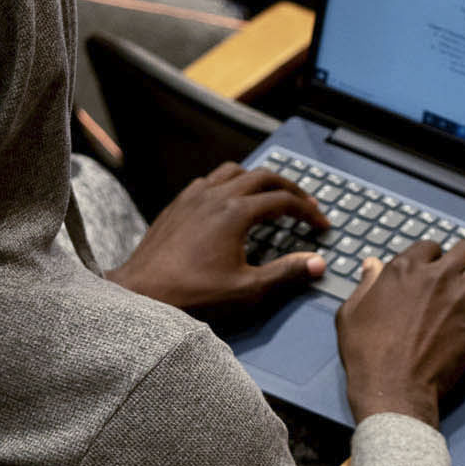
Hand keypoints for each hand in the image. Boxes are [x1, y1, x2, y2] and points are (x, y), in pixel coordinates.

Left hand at [106, 161, 329, 313]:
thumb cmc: (192, 294)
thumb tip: (318, 263)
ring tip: (271, 196)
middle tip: (305, 206)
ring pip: (234, 171)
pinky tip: (231, 203)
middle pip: (263, 177)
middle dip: (290, 189)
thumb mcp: (246, 289)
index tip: (322, 226)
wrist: (142, 293)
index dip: (308, 212)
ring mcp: (193, 195)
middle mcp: (216, 195)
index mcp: (236, 212)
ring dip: (258, 180)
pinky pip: (210, 180)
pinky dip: (230, 184)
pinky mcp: (178, 203)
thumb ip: (285, 273)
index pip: (283, 200)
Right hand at [334, 239, 464, 426]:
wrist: (391, 388)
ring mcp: (460, 299)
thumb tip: (372, 264)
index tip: (436, 268)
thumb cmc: (368, 355)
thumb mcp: (352, 313)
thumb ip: (366, 284)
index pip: (430, 246)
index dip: (434, 257)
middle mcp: (436, 277)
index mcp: (405, 269)